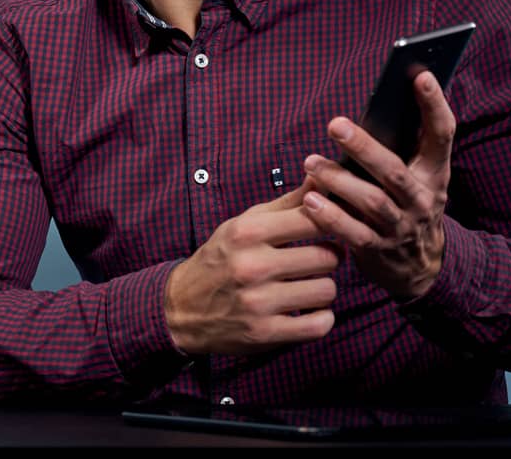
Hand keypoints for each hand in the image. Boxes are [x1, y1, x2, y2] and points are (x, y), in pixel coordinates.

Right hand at [163, 180, 343, 355]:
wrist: (181, 307)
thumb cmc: (221, 258)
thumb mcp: (245, 223)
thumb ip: (287, 203)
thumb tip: (322, 177)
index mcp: (247, 232)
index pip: (313, 219)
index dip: (329, 223)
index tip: (326, 229)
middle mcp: (251, 265)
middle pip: (327, 257)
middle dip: (328, 258)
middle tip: (317, 260)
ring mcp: (258, 302)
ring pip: (326, 290)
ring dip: (323, 289)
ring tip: (309, 285)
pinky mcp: (265, 333)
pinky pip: (320, 324)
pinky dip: (321, 319)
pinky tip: (308, 311)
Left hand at [301, 70, 455, 300]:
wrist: (421, 265)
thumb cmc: (408, 202)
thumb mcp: (416, 175)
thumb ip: (400, 146)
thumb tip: (373, 105)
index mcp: (434, 172)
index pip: (442, 134)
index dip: (434, 104)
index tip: (420, 74)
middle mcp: (422, 198)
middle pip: (394, 171)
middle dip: (364, 147)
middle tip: (335, 124)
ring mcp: (402, 226)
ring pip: (372, 202)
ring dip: (338, 181)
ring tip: (310, 163)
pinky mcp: (379, 249)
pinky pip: (353, 233)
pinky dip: (330, 217)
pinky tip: (309, 200)